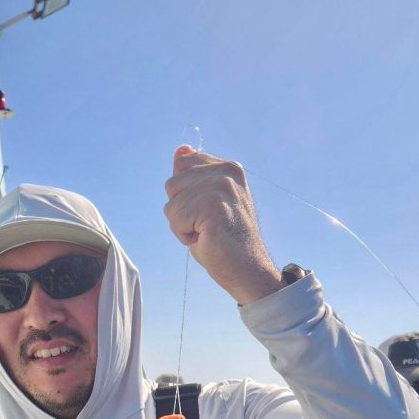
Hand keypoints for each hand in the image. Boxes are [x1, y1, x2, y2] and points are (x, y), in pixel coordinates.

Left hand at [163, 148, 282, 305]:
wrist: (247, 269)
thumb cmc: (223, 240)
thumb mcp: (205, 201)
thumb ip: (192, 175)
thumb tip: (180, 149)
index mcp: (228, 167)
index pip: (182, 165)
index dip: (185, 195)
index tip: (208, 211)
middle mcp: (226, 171)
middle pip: (172, 184)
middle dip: (181, 211)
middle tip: (207, 226)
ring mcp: (221, 187)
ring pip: (171, 204)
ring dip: (182, 225)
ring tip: (207, 233)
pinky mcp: (212, 206)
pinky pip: (176, 219)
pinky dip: (185, 236)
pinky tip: (206, 239)